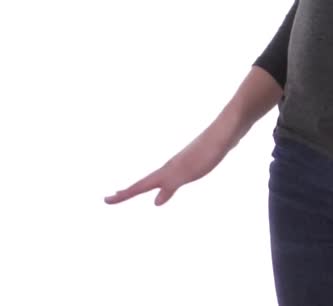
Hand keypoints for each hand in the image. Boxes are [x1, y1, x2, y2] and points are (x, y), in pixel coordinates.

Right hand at [104, 130, 229, 205]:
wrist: (227, 130)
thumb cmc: (209, 150)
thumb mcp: (189, 173)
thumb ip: (172, 186)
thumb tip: (156, 202)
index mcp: (168, 170)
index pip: (141, 186)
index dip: (124, 195)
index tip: (106, 201)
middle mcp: (171, 165)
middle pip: (146, 181)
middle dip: (129, 191)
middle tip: (112, 197)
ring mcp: (181, 162)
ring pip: (159, 177)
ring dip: (146, 186)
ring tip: (137, 191)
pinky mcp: (194, 160)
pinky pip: (172, 175)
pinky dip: (164, 183)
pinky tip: (170, 184)